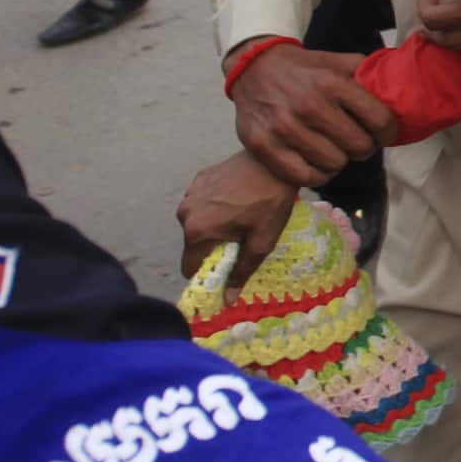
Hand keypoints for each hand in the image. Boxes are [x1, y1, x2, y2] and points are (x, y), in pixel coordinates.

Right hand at [177, 147, 298, 285]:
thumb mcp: (261, 242)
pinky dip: (214, 208)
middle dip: (213, 249)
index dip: (208, 274)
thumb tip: (227, 300)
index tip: (226, 270)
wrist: (275, 161)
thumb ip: (241, 272)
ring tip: (239, 218)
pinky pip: (201, 204)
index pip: (190, 267)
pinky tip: (235, 201)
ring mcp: (190, 193)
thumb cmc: (270, 203)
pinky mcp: (198, 179)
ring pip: (196, 224)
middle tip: (240, 240)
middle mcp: (185, 212)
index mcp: (197, 231)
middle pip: (194, 245)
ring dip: (213, 228)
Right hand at [228, 44, 398, 185]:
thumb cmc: (302, 69)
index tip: (383, 133)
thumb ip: (368, 74)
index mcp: (332, 82)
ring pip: (335, 165)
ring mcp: (285, 128)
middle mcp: (310, 105)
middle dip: (363, 147)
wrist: (252, 67)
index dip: (388, 132)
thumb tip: (402, 89)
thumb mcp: (336, 60)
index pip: (380, 121)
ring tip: (331, 148)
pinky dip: (316, 173)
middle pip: (360, 148)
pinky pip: (307, 177)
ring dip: (338, 160)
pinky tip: (314, 160)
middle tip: (354, 140)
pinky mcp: (264, 146)